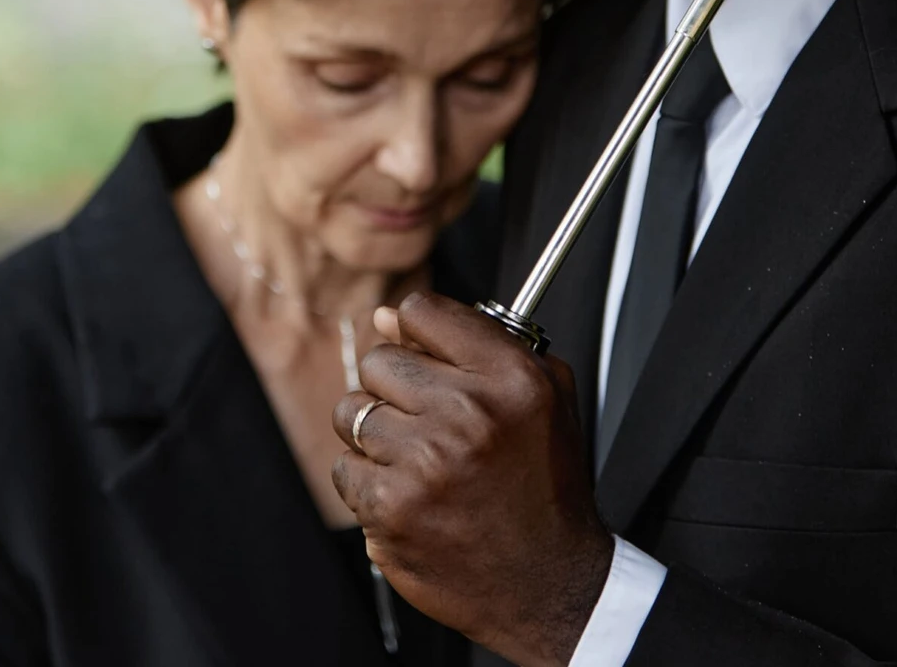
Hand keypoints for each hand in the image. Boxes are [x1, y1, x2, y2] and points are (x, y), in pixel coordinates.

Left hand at [332, 292, 613, 666]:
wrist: (550, 584)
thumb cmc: (544, 487)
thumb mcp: (541, 397)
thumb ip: (473, 341)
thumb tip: (386, 317)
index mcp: (510, 377)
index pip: (422, 312)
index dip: (416, 335)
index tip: (422, 359)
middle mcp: (468, 412)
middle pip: (379, 360)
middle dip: (396, 390)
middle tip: (428, 426)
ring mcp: (425, 462)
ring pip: (353, 412)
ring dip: (377, 438)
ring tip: (419, 465)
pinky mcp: (391, 508)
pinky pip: (346, 468)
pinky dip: (368, 484)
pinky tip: (410, 499)